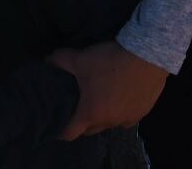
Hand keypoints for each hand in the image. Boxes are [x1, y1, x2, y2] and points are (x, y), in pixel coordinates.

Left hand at [48, 40, 167, 138]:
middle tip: (75, 106)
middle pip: (90, 130)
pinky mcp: (143, 113)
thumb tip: (45, 61)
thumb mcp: (79, 59)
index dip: (60, 130)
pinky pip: (126, 119)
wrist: (146, 58)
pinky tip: (118, 98)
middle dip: (81, 122)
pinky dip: (119, 113)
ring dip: (101, 117)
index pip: (70, 133)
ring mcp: (128, 120)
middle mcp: (109, 122)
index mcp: (91, 114)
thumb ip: (58, 60)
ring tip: (97, 100)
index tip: (55, 124)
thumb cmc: (109, 62)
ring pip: (109, 125)